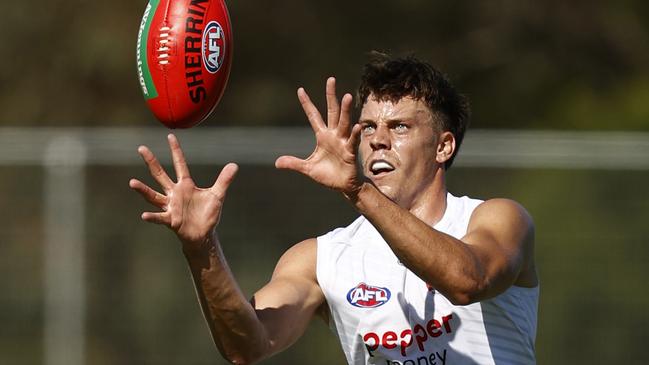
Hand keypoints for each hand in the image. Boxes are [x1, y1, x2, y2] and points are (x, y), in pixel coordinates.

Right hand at [129, 134, 237, 250]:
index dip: (176, 150)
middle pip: (160, 174)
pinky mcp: (171, 220)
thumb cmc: (208, 214)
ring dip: (143, 190)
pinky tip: (144, 215)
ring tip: (132, 182)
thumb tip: (234, 165)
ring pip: (154, 195)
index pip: (180, 164)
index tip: (170, 136)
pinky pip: (159, 217)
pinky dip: (152, 216)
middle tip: (141, 148)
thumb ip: (224, 180)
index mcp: (186, 185)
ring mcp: (171, 206)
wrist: (203, 234)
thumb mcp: (218, 195)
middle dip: (151, 161)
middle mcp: (175, 193)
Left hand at [275, 77, 362, 195]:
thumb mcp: (307, 168)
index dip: (307, 103)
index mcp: (322, 136)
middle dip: (331, 96)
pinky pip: (352, 141)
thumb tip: (276, 163)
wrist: (343, 187)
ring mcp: (342, 142)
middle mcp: (333, 135)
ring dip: (346, 110)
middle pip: (332, 111)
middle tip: (330, 79)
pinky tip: (357, 126)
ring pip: (344, 122)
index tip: (300, 90)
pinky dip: (355, 134)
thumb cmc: (328, 175)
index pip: (313, 116)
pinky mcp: (350, 152)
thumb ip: (294, 163)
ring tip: (347, 96)